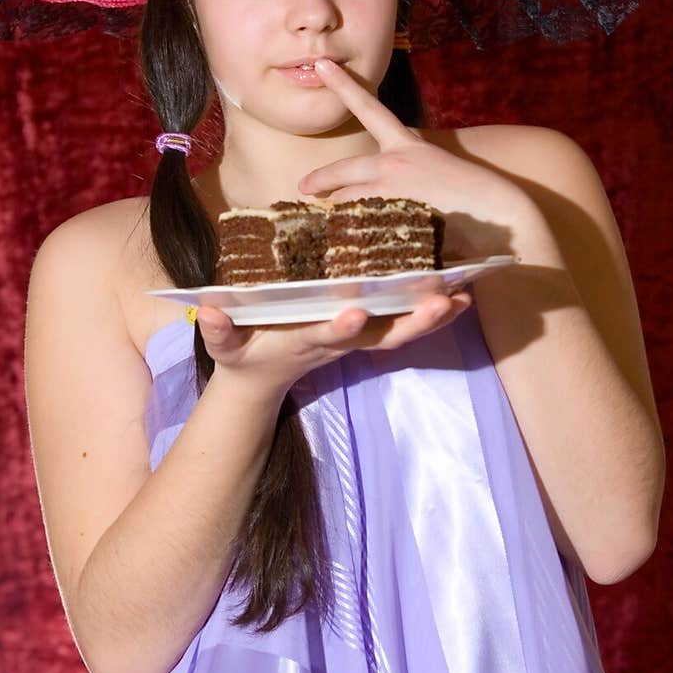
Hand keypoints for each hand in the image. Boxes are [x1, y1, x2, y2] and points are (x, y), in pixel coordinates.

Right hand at [196, 291, 473, 393]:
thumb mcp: (224, 345)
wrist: (262, 377)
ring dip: (432, 318)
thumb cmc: (243, 354)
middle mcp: (339, 341)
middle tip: (440, 303)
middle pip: (381, 337)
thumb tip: (208, 310)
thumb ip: (217, 330)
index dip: (340, 326)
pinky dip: (433, 315)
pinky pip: (405, 325)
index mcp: (305, 340)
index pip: (325, 334)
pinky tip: (462, 295)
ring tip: (463, 296)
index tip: (356, 312)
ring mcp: (357, 340)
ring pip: (400, 332)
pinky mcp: (367, 333)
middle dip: (411, 323)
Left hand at [297, 57, 525, 260]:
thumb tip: (385, 196)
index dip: (343, 86)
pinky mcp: (390, 219)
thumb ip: (409, 179)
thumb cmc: (476, 202)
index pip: (370, 109)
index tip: (322, 67)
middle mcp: (394, 163)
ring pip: (345, 202)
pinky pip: (357, 231)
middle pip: (342, 168)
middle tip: (303, 188)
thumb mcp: (438, 175)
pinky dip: (352, 242)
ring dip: (336, 217)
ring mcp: (390, 191)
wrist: (501, 217)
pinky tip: (353, 257)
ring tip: (325, 232)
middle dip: (319, 180)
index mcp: (407, 147)